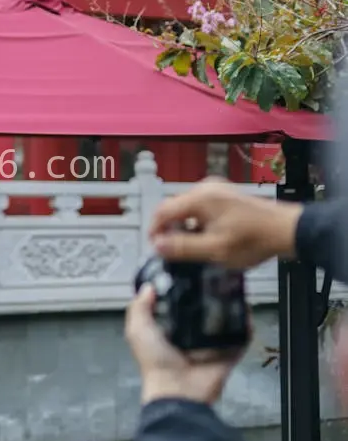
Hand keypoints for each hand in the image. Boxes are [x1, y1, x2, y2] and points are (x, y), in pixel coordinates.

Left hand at [126, 284, 248, 404]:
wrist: (178, 390)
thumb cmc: (155, 360)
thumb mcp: (138, 331)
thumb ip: (139, 308)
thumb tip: (148, 287)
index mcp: (170, 330)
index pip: (180, 306)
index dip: (185, 291)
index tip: (192, 273)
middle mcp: (192, 337)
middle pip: (206, 312)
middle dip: (212, 297)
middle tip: (218, 279)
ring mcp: (212, 346)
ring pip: (225, 323)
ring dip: (231, 308)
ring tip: (235, 291)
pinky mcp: (228, 355)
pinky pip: (240, 339)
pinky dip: (246, 327)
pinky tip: (246, 312)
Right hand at [148, 178, 301, 269]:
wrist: (286, 231)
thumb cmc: (255, 239)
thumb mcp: (214, 250)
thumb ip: (183, 247)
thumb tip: (157, 246)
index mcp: (199, 199)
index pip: (162, 211)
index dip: (154, 231)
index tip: (155, 248)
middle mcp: (205, 189)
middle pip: (174, 208)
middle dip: (170, 230)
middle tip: (173, 252)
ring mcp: (217, 191)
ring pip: (187, 209)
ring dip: (184, 227)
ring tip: (193, 248)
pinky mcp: (226, 196)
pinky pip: (201, 208)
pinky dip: (197, 222)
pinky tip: (207, 238)